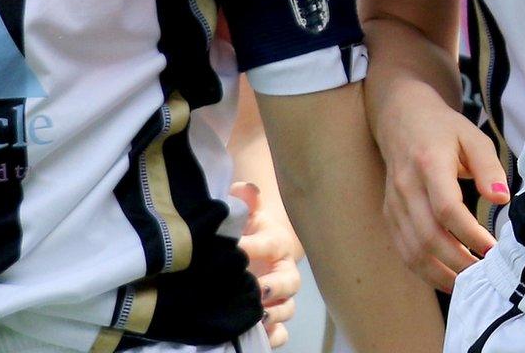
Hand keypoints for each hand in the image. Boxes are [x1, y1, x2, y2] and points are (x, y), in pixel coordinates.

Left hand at [233, 181, 301, 346]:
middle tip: (254, 289)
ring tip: (255, 315)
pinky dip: (273, 336)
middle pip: (289, 283)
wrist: (259, 248)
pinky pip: (281, 332)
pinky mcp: (274, 316)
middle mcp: (284, 271)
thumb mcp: (247, 212)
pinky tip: (259, 335)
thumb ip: (245, 199)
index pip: (269, 245)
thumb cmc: (251, 229)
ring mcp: (281, 297)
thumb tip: (244, 189)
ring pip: (287, 309)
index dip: (252, 247)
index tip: (235, 248)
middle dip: (272, 287)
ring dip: (273, 313)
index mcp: (277, 243)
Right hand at [372, 90, 507, 290]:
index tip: (492, 249)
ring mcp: (394, 203)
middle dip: (459, 261)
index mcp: (429, 163)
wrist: (402, 119)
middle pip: (428, 236)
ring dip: (441, 273)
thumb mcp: (473, 136)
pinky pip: (404, 251)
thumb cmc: (443, 129)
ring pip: (413, 250)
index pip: (446, 208)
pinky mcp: (390, 215)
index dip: (470, 234)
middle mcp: (406, 186)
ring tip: (470, 283)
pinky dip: (425, 271)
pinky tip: (448, 278)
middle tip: (486, 274)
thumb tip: (502, 198)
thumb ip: (489, 166)